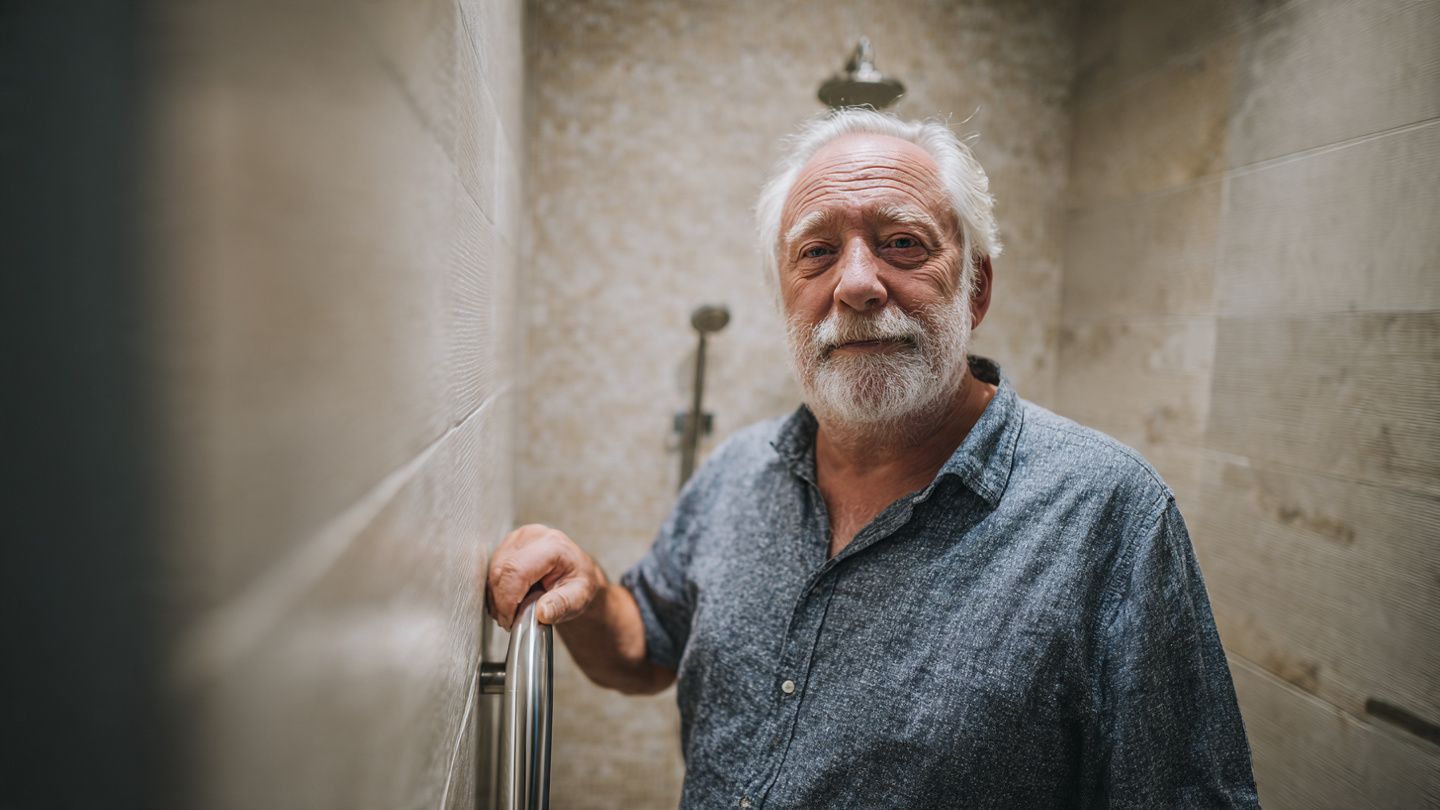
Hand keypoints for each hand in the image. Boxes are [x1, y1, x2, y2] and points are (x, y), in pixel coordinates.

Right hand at [487, 524, 605, 629]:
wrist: (578, 573)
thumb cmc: (579, 583)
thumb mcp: (579, 597)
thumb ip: (562, 605)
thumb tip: (542, 613)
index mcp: (552, 545)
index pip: (517, 570)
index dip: (508, 599)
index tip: (510, 620)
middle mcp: (532, 536)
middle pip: (501, 570)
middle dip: (501, 601)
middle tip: (510, 620)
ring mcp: (518, 538)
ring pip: (493, 570)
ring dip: (497, 596)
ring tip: (512, 612)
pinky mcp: (508, 544)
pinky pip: (492, 569)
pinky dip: (496, 590)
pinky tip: (508, 600)